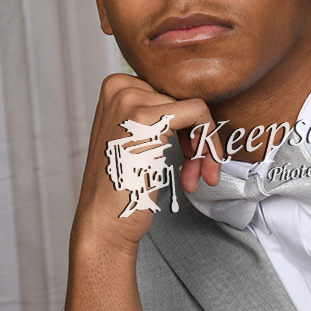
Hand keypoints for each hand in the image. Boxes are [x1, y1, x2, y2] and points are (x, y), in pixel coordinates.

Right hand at [65, 73, 222, 310]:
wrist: (103, 224)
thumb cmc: (123, 186)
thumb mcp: (136, 136)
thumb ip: (159, 112)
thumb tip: (199, 101)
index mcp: (117, 86)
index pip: (173, 93)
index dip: (188, 126)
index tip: (189, 156)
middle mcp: (121, 86)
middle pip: (184, 100)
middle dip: (196, 138)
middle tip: (196, 171)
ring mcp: (130, 98)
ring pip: (195, 108)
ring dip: (202, 148)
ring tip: (195, 176)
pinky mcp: (145, 116)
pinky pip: (199, 112)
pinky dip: (207, 144)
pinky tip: (196, 174)